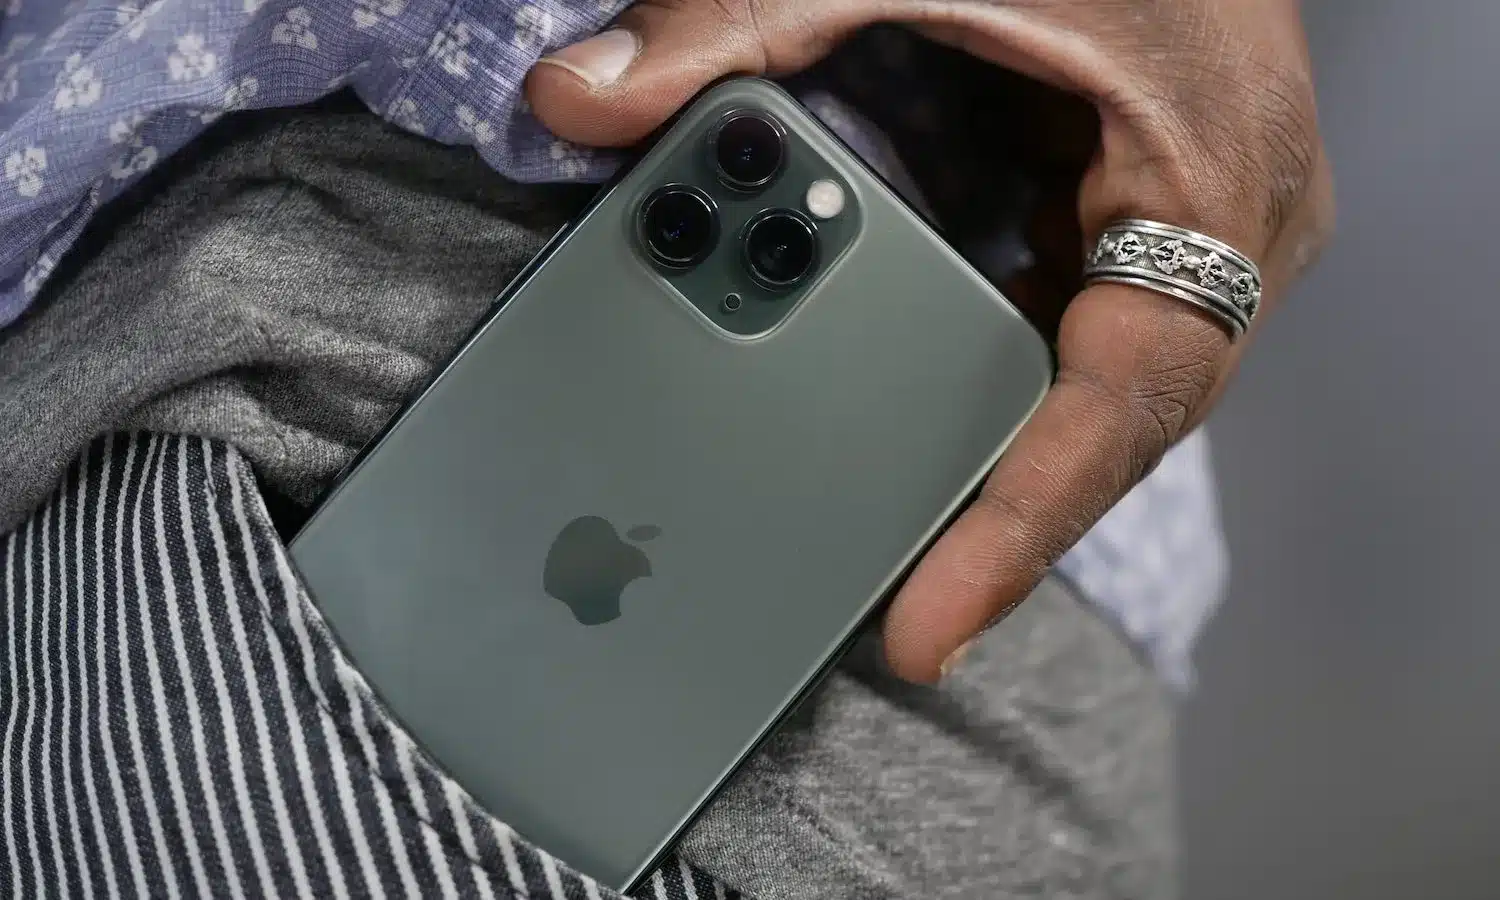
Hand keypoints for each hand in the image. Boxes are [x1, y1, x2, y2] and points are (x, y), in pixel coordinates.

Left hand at [527, 0, 1334, 682]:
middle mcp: (1226, 230)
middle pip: (1107, 427)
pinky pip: (1077, 333)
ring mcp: (1195, 232)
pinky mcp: (1148, 219)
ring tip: (880, 516)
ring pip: (1093, 393)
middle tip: (879, 605)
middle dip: (993, 511)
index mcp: (1205, 175)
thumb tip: (581, 99)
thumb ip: (755, 18)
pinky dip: (991, 361)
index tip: (926, 628)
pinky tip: (905, 382)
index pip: (1123, 400)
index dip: (1021, 526)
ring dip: (990, 440)